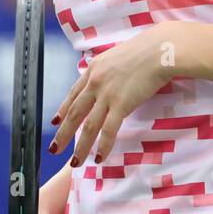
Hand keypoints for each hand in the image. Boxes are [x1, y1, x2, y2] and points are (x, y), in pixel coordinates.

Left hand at [49, 23, 173, 166]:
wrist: (159, 50)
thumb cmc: (145, 50)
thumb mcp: (116, 56)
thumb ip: (108, 70)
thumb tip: (108, 77)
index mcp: (93, 69)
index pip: (73, 94)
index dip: (62, 110)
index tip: (55, 122)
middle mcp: (95, 83)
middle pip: (74, 113)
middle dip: (63, 134)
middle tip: (53, 149)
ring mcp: (106, 94)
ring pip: (88, 126)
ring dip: (80, 146)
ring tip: (74, 162)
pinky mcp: (121, 104)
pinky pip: (108, 129)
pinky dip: (103, 145)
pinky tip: (99, 157)